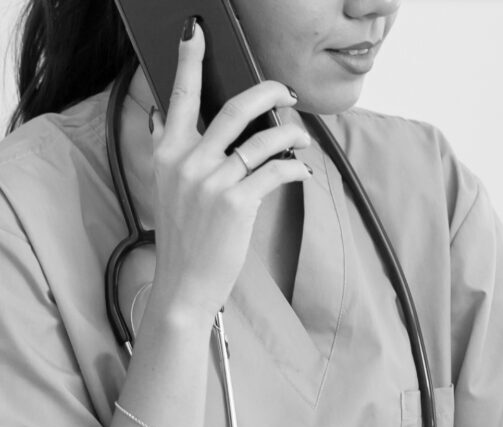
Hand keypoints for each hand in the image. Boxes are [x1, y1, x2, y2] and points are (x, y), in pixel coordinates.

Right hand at [146, 17, 311, 325]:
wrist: (185, 281)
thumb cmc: (183, 234)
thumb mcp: (165, 186)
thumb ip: (166, 148)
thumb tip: (163, 116)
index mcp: (167, 152)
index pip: (178, 97)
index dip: (188, 61)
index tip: (196, 32)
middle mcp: (186, 161)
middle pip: (233, 108)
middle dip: (266, 92)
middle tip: (286, 90)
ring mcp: (211, 181)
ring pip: (262, 139)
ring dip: (290, 134)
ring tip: (302, 137)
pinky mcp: (236, 203)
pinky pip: (276, 171)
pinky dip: (295, 168)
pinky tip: (301, 171)